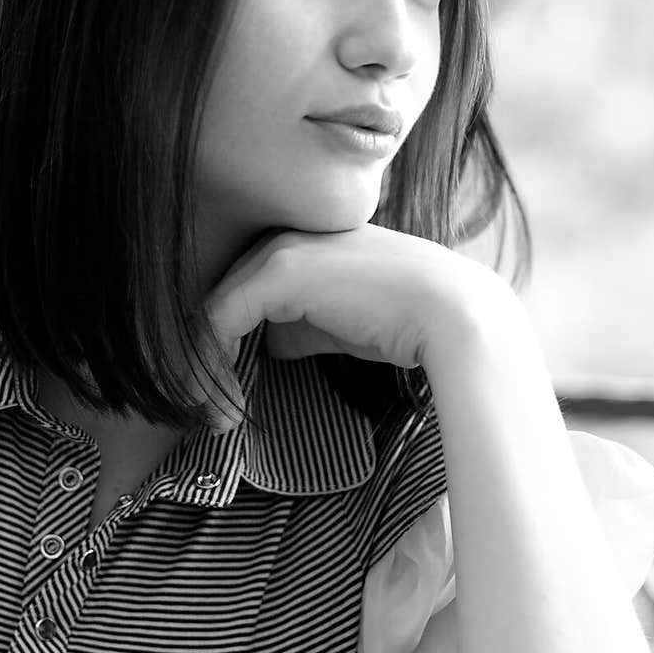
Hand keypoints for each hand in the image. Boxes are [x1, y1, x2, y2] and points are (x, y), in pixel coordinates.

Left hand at [199, 225, 485, 431]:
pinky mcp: (279, 271)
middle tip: (205, 411)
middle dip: (205, 360)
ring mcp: (280, 249)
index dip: (221, 346)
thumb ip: (303, 324)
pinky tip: (226, 403)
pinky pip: (220, 319)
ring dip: (204, 368)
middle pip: (219, 300)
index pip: (239, 294)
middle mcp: (283, 236)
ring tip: (214, 416)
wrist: (449, 314)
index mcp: (299, 242)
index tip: (223, 396)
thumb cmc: (405, 322)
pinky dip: (211, 364)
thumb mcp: (341, 322)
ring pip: (212, 310)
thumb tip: (272, 342)